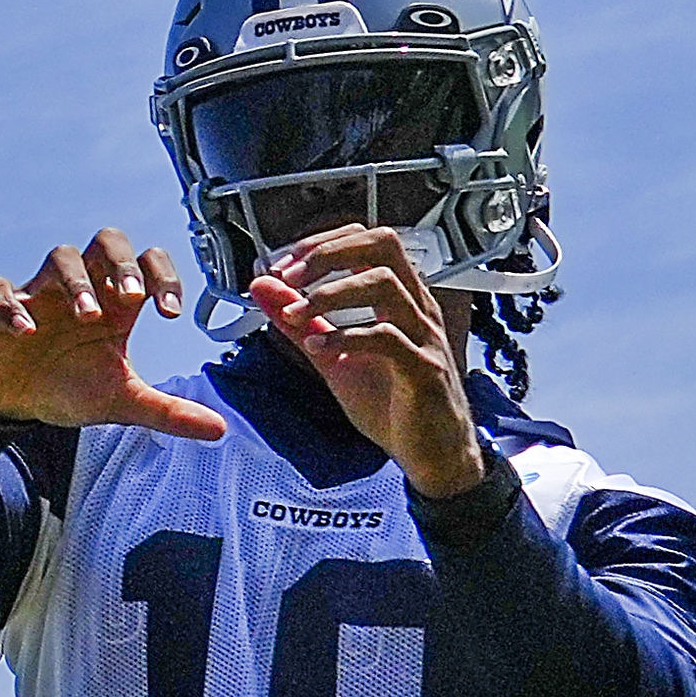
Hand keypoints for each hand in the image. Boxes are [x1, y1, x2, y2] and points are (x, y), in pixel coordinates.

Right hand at [0, 229, 228, 440]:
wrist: (15, 402)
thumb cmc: (70, 387)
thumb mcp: (123, 402)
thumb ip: (168, 411)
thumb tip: (219, 429)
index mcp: (116, 304)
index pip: (147, 263)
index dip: (163, 278)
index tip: (169, 314)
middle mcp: (83, 289)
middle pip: (108, 241)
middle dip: (122, 263)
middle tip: (130, 297)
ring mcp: (41, 293)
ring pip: (62, 257)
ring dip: (77, 281)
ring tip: (86, 316)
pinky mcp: (1, 308)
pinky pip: (3, 289)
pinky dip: (14, 305)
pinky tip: (27, 331)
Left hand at [247, 227, 488, 498]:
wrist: (432, 457)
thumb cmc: (392, 404)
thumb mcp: (333, 357)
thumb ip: (299, 321)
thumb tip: (263, 287)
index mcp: (399, 298)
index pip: (367, 239)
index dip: (323, 242)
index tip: (284, 266)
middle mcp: (416, 309)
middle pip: (383, 245)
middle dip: (329, 252)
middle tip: (289, 276)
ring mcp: (424, 337)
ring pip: (385, 284)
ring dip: (330, 294)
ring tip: (296, 315)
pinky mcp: (425, 370)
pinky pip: (388, 338)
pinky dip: (346, 337)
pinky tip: (318, 349)